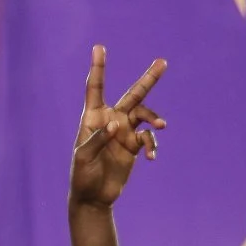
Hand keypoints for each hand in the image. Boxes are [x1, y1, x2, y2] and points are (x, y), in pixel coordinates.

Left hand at [68, 45, 167, 207]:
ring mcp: (124, 132)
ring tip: (160, 127)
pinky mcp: (133, 146)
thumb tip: (116, 124)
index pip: (96, 88)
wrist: (94, 197)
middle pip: (133, 95)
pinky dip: (151, 145)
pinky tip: (150, 157)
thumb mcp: (84, 157)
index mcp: (93, 118)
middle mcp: (111, 120)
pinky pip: (148, 139)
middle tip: (163, 62)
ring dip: (154, 119)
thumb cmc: (82, 176)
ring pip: (145, 115)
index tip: (99, 47)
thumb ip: (98, 139)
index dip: (98, 68)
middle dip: (148, 79)